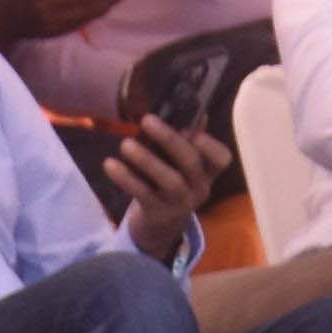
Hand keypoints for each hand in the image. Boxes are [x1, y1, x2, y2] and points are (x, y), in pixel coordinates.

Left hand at [101, 114, 231, 256]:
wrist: (163, 222)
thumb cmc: (174, 178)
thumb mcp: (182, 162)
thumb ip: (187, 137)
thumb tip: (194, 110)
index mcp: (208, 170)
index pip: (222, 158)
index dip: (210, 145)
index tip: (194, 131)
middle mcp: (199, 187)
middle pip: (190, 162)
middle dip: (169, 139)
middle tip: (147, 120)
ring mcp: (180, 202)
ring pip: (169, 180)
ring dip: (146, 160)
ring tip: (125, 144)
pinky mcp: (158, 211)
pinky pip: (142, 193)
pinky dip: (126, 178)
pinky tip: (110, 164)